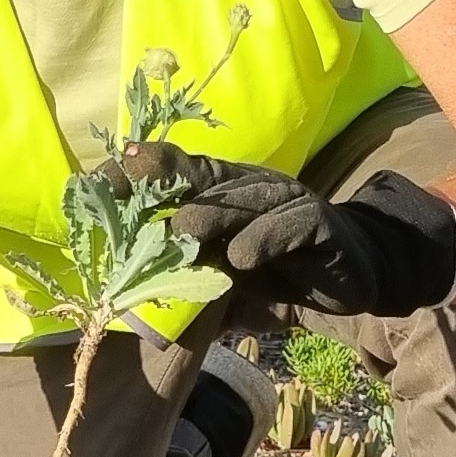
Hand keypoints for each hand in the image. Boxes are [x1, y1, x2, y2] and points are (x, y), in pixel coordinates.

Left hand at [127, 147, 455, 317]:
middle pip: (203, 180)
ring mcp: (289, 201)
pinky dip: (264, 241)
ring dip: (209, 219)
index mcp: (227, 190)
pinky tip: (241, 259)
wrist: (355, 280)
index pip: (178, 171)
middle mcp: (254, 186)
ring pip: (243, 201)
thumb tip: (126, 285)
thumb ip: (188, 271)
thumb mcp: (226, 274)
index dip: (141, 172)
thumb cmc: (281, 275)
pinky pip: (290, 226)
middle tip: (126, 205)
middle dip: (163, 188)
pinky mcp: (321, 225)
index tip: (99, 180)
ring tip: (179, 237)